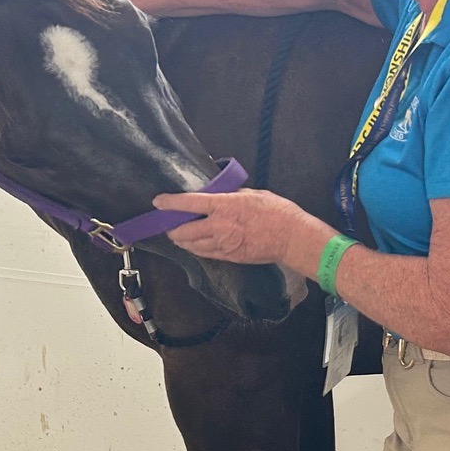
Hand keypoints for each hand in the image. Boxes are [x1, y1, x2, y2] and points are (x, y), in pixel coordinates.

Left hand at [155, 188, 319, 266]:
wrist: (291, 237)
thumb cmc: (276, 212)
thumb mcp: (252, 194)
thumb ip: (232, 195)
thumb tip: (220, 194)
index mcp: (223, 205)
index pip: (188, 203)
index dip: (170, 203)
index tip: (158, 202)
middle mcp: (219, 226)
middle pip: (184, 230)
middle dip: (172, 228)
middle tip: (169, 225)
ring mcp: (223, 244)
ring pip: (192, 245)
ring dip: (182, 241)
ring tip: (178, 236)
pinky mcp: (229, 257)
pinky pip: (205, 254)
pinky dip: (196, 249)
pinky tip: (194, 246)